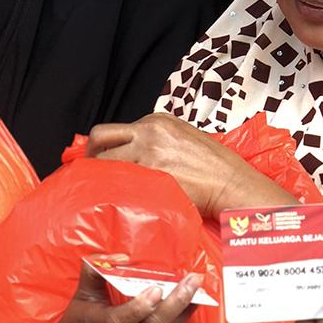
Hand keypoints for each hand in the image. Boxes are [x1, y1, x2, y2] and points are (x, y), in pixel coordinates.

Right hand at [55, 255, 206, 322]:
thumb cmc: (81, 319)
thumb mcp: (82, 293)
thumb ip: (97, 268)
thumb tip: (122, 256)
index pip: (119, 321)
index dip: (138, 308)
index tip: (157, 289)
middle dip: (174, 304)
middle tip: (192, 281)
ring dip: (185, 318)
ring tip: (200, 296)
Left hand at [86, 113, 294, 220]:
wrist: (233, 184)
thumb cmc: (215, 167)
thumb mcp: (184, 139)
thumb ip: (158, 141)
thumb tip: (135, 155)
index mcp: (156, 120)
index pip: (115, 130)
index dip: (104, 148)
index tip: (101, 162)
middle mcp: (149, 130)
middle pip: (100, 137)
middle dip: (90, 155)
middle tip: (88, 175)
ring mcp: (149, 151)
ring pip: (106, 162)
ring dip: (101, 177)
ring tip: (102, 194)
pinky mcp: (152, 174)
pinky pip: (121, 183)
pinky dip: (115, 192)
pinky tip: (117, 202)